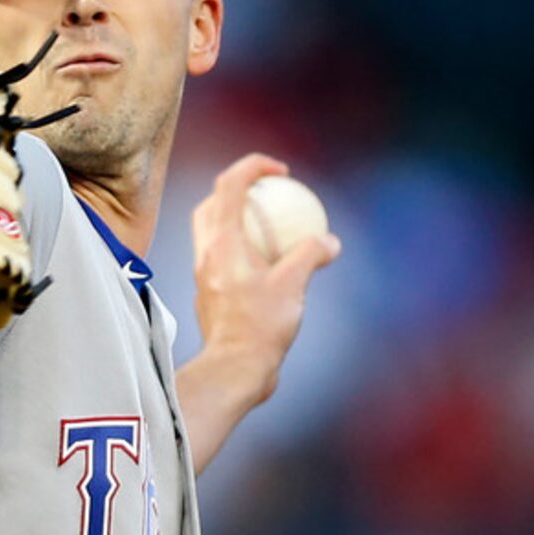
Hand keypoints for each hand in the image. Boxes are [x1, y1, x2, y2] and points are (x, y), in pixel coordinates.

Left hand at [190, 152, 340, 407]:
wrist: (233, 370)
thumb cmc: (260, 327)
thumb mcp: (294, 285)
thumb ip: (311, 254)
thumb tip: (329, 241)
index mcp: (222, 242)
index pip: (229, 184)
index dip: (253, 165)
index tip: (279, 170)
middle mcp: (206, 254)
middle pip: (211, 204)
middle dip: (236, 188)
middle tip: (268, 194)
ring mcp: (203, 275)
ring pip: (212, 233)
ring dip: (237, 220)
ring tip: (269, 227)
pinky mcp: (208, 295)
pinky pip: (221, 260)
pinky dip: (241, 250)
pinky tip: (267, 264)